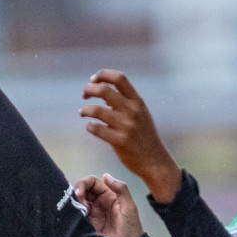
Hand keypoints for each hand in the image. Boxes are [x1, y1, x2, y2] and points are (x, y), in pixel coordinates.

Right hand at [72, 173, 144, 236]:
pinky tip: (76, 216)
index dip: (84, 183)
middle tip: (78, 201)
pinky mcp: (88, 224)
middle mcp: (100, 202)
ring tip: (78, 210)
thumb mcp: (129, 207)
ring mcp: (93, 214)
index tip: (79, 192)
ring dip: (75, 203)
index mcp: (110, 195)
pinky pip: (78, 215)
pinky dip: (74, 213)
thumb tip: (106, 175)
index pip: (93, 183)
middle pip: (84, 191)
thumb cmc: (132, 230)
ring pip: (79, 202)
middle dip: (77, 193)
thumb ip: (121, 189)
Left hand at [81, 70, 182, 201]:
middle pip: (104, 90)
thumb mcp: (141, 113)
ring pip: (97, 110)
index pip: (119, 78)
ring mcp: (126, 126)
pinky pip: (98, 130)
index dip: (103, 75)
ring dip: (85, 109)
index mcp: (137, 101)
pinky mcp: (120, 141)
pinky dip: (90, 127)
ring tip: (82, 112)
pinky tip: (90, 127)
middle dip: (89, 89)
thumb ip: (125, 101)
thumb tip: (103, 88)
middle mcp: (132, 111)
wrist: (155, 161)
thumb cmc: (144, 136)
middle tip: (84, 95)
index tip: (93, 80)